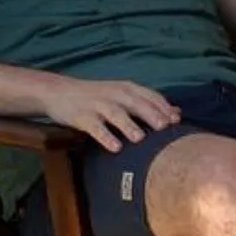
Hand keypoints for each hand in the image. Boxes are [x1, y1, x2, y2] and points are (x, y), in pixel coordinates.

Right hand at [37, 76, 180, 151]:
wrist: (58, 92)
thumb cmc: (97, 96)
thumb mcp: (122, 94)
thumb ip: (147, 102)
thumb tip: (177, 112)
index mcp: (126, 88)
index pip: (149, 95)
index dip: (163, 107)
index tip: (176, 121)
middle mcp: (114, 94)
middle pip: (135, 103)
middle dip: (150, 114)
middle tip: (164, 128)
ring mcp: (97, 105)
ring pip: (116, 114)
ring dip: (128, 125)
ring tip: (140, 138)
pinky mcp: (82, 116)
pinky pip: (95, 127)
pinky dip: (105, 136)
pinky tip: (115, 147)